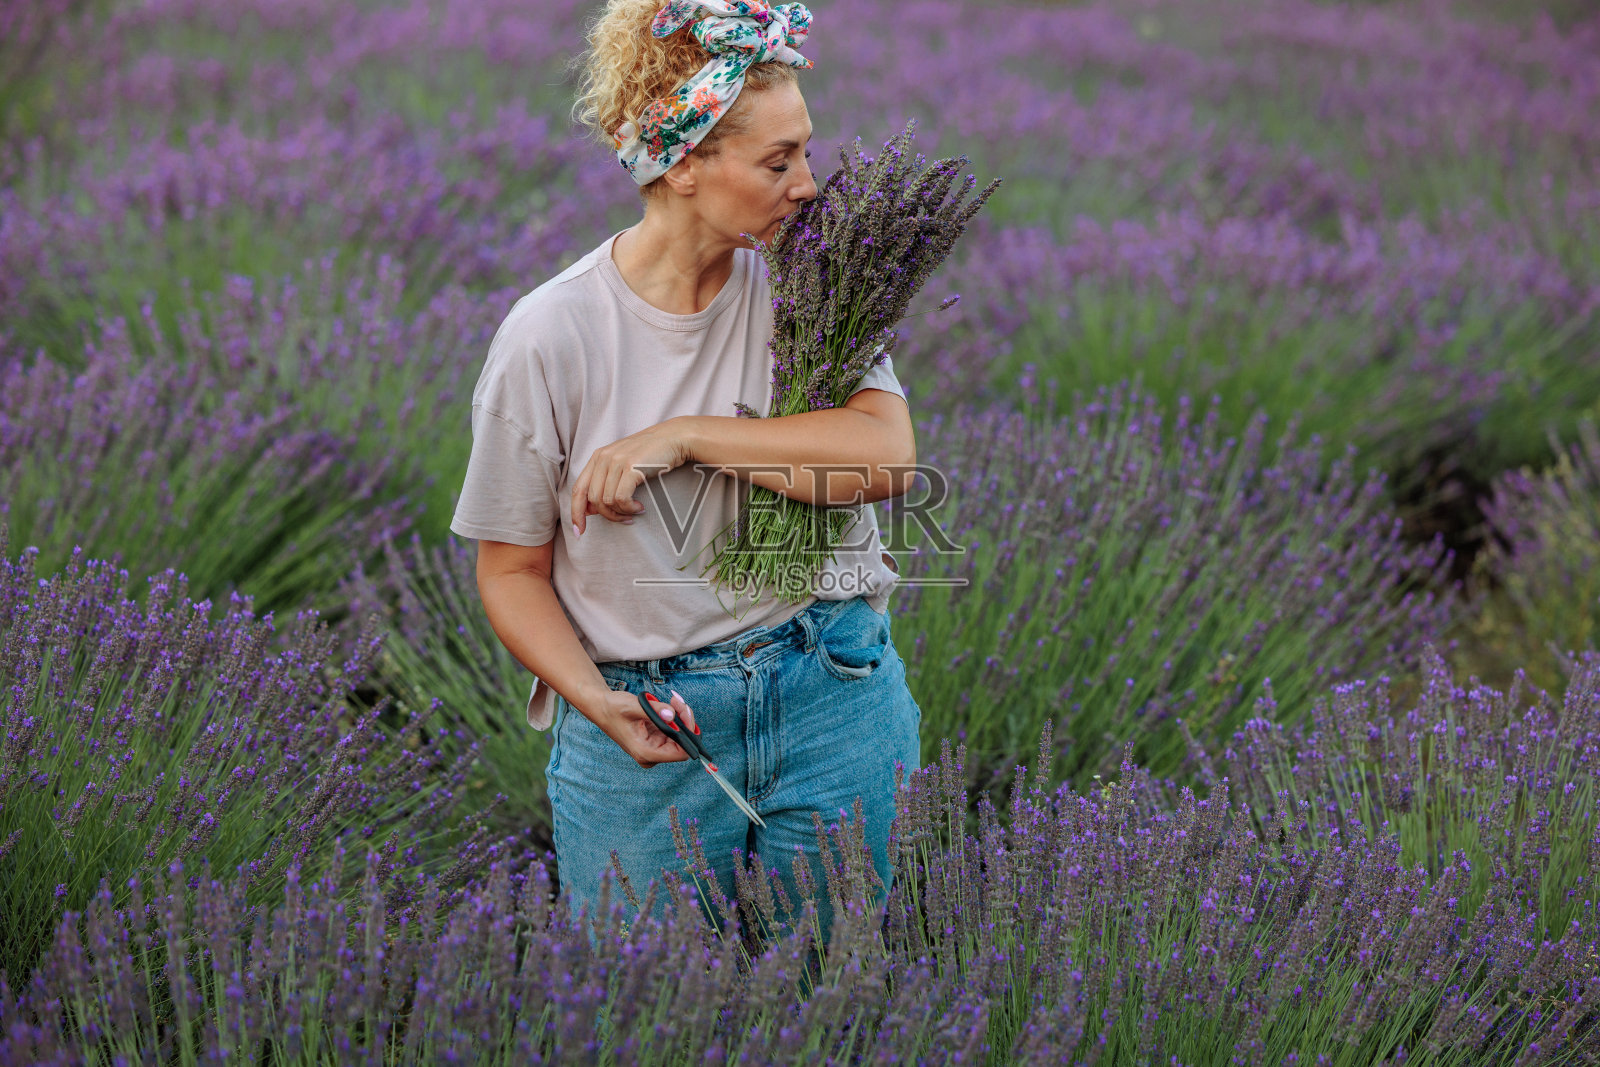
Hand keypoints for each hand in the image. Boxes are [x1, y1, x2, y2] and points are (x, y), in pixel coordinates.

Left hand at [571, 418, 692, 535]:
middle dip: (607, 516)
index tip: (579, 531)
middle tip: (624, 519)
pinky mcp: (631, 467)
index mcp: (598, 457)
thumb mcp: (623, 463)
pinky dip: (629, 508)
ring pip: (607, 501)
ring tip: (634, 512)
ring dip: (621, 513)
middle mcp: (603, 458)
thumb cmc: (652, 454)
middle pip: (592, 499)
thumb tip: (590, 509)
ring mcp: (616, 461)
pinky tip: (639, 507)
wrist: (675, 438)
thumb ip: (606, 481)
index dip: (576, 513)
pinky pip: (621, 499)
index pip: (578, 489)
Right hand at [587, 689, 701, 768]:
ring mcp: (654, 749)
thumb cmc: (613, 708)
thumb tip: (672, 715)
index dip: (688, 733)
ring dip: (681, 716)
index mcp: (645, 753)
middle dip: (685, 720)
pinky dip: (676, 717)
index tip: (683, 712)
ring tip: (673, 700)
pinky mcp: (656, 740)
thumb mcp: (633, 706)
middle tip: (677, 701)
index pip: (681, 753)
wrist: (602, 707)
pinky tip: (669, 705)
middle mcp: (651, 755)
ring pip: (681, 735)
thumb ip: (654, 710)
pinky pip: (675, 731)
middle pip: (683, 743)